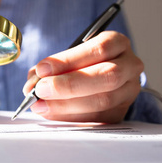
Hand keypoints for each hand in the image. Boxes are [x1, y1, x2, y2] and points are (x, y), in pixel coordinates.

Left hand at [23, 31, 142, 122]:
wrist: (95, 77)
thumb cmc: (79, 63)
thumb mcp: (66, 57)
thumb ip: (48, 68)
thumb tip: (32, 85)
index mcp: (117, 43)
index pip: (99, 49)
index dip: (69, 60)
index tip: (43, 69)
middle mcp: (129, 66)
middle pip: (106, 76)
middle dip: (69, 85)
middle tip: (41, 90)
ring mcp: (128, 91)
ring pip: (103, 100)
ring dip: (66, 105)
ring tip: (40, 104)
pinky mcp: (121, 113)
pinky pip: (97, 119)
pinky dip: (70, 117)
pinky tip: (51, 113)